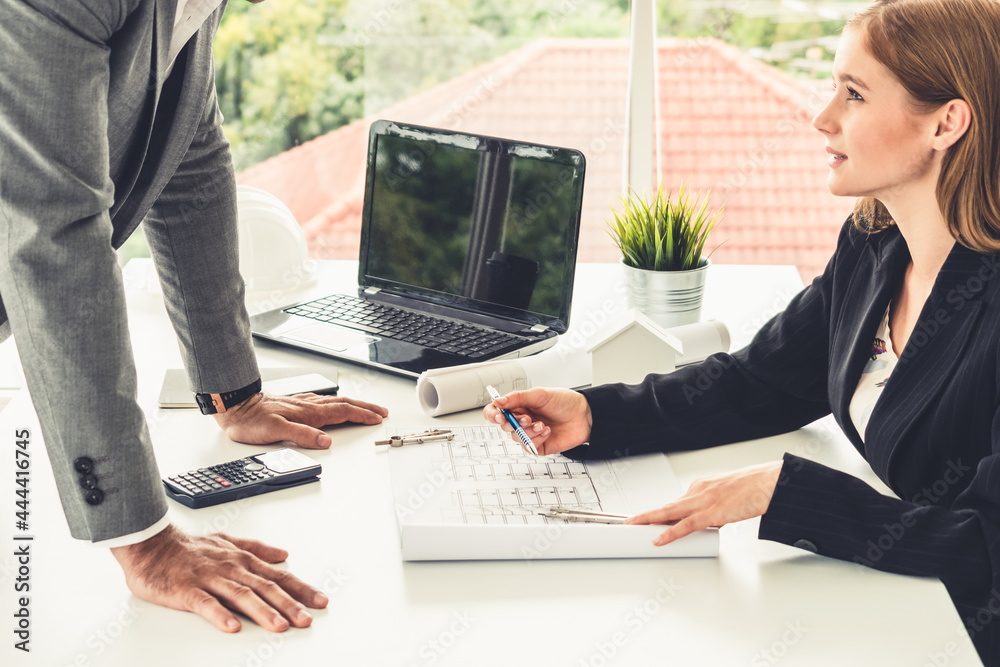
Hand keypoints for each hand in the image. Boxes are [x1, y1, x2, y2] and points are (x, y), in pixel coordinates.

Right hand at [110, 524, 327, 631]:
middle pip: (265, 587)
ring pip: (240, 595)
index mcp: (242, 560)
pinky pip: (205, 603)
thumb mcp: (228, 542)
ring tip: (280, 627)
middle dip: (289, 604)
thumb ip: (257, 548)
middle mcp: (231, 568)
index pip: (278, 575)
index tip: (320, 601)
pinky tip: (232, 627)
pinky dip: (219, 614)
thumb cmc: (189, 548)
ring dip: (262, 611)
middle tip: (307, 620)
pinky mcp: (186, 590)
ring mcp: (209, 578)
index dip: (301, 588)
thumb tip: (284, 554)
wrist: (151, 543)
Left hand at [214, 392, 388, 448]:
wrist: (236, 407)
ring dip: (354, 404)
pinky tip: (335, 404)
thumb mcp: (276, 432)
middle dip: (365, 408)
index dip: (361, 416)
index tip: (377, 418)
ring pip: (335, 402)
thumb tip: (325, 441)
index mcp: (309, 413)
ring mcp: (303, 404)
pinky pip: (324, 402)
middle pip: (344, 404)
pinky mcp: (296, 404)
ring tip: (366, 408)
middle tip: (381, 412)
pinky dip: (337, 403)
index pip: (342, 413)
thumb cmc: (252, 421)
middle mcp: (309, 406)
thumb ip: (303, 436)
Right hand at [482, 387, 591, 455]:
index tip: (500, 416)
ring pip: (516, 437)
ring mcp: (529, 433)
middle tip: (526, 418)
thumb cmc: (565, 402)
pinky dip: (537, 439)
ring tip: (542, 424)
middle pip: (504, 426)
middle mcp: (522, 419)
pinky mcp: (538, 445)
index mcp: (519, 405)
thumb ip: (517, 397)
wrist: (584, 415)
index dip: (493, 415)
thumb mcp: (540, 394)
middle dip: (514, 423)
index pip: (497, 411)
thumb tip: (498, 401)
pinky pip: (528, 446)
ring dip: (528, 431)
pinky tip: (547, 431)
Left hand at [627, 461, 782, 545]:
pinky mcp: (713, 513)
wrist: (770, 483)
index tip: (647, 518)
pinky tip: (658, 539)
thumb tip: (707, 523)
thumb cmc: (755, 489)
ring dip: (649, 520)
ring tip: (632, 527)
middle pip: (667, 506)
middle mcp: (699, 490)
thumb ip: (715, 508)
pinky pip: (686, 526)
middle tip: (629, 521)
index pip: (676, 502)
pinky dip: (670, 533)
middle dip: (646, 515)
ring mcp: (704, 501)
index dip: (660, 512)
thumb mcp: (728, 496)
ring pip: (670, 512)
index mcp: (702, 485)